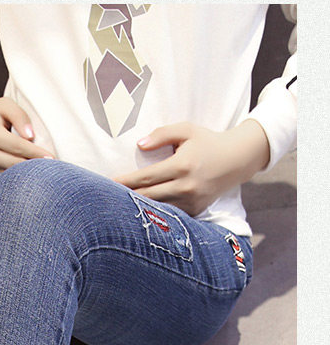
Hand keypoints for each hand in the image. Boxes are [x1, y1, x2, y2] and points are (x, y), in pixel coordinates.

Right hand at [0, 83, 54, 168]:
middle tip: (54, 168)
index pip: (18, 146)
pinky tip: (32, 173)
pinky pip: (5, 175)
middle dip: (35, 166)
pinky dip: (19, 175)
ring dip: (28, 173)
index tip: (52, 158)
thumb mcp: (5, 105)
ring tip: (45, 172)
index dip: (36, 153)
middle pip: (16, 163)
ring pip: (11, 173)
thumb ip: (20, 117)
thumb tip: (31, 136)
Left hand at [114, 120, 270, 215]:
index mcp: (182, 165)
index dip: (126, 182)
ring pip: (158, 209)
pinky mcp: (195, 211)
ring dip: (138, 208)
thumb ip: (162, 134)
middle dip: (127, 197)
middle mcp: (186, 186)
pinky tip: (140, 213)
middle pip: (148, 196)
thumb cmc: (207, 142)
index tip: (110, 183)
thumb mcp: (187, 130)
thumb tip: (140, 145)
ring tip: (119, 207)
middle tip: (107, 198)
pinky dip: (155, 213)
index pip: (146, 177)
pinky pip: (170, 214)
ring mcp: (191, 201)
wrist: (236, 160)